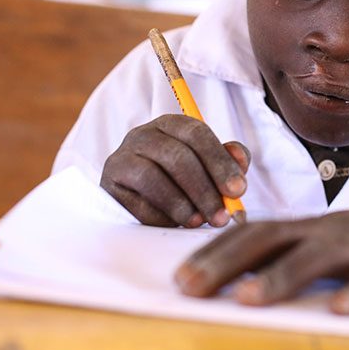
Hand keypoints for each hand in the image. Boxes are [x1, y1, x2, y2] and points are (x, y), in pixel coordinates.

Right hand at [101, 114, 249, 227]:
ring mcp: (121, 158)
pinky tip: (173, 225)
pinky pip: (134, 202)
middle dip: (204, 189)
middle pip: (177, 156)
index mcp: (171, 124)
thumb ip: (228, 160)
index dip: (220, 162)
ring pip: (153, 178)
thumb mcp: (207, 166)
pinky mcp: (108, 185)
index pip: (197, 133)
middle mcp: (143, 135)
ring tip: (199, 222)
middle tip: (222, 216)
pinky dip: (158, 216)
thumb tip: (241, 162)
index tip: (238, 190)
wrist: (138, 201)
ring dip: (182, 205)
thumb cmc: (181, 181)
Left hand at [174, 203, 348, 313]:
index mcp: (317, 228)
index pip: (257, 234)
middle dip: (229, 262)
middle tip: (190, 288)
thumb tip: (246, 278)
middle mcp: (336, 230)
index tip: (178, 277)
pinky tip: (341, 311)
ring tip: (249, 298)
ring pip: (320, 255)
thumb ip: (301, 258)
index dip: (216, 253)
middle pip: (275, 239)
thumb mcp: (342, 248)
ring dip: (283, 276)